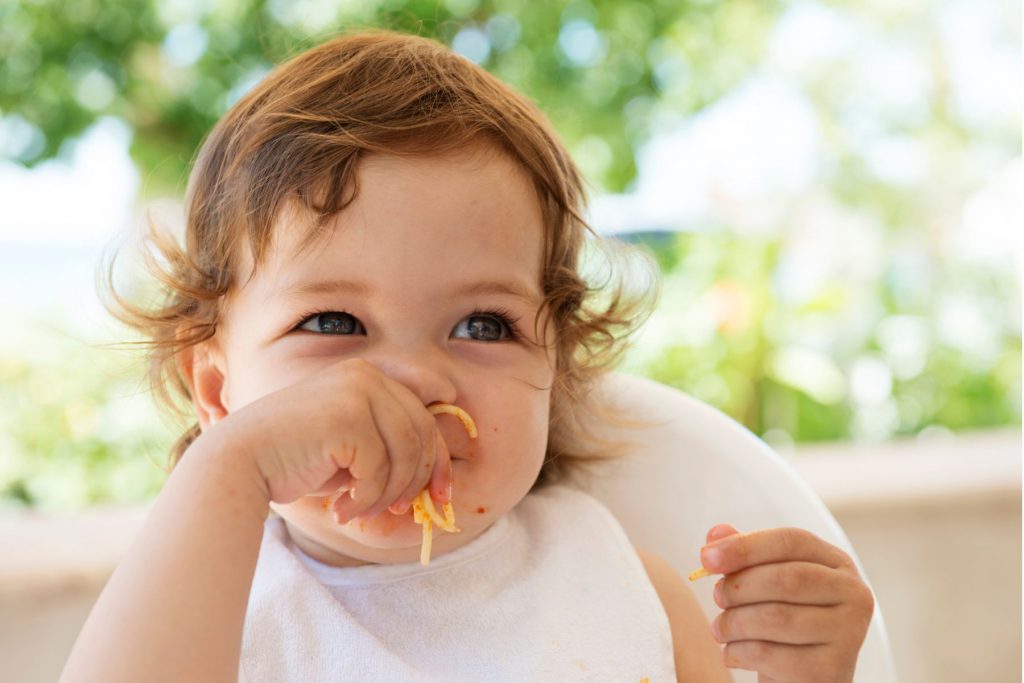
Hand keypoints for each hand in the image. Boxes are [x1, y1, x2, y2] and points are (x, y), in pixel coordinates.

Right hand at [205, 358, 450, 521]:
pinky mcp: (349, 415)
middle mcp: (368, 376)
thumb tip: (439, 476)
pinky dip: (366, 498)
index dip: (439, 461)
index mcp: (371, 377)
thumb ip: (390, 447)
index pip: (424, 419)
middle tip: (398, 511)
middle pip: (423, 435)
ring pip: (405, 455)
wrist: (240, 461)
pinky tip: (342, 509)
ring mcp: (359, 391)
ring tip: (360, 511)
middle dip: (416, 481)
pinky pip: (380, 469)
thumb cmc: (295, 460)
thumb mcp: (352, 447)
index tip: (442, 497)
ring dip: (387, 494)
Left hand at [701, 524, 874, 682]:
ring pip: (775, 618)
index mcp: (837, 564)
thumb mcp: (766, 583)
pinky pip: (770, 654)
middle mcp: (853, 594)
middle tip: (716, 598)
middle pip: (786, 578)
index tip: (706, 557)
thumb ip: (744, 555)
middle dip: (738, 587)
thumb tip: (716, 533)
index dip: (745, 546)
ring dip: (733, 622)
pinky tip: (732, 652)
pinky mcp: (830, 670)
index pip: (791, 541)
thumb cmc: (783, 623)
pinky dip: (738, 652)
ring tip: (720, 629)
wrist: (803, 676)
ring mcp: (848, 633)